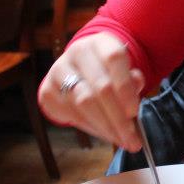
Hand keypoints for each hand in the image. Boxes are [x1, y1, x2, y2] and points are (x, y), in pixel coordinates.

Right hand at [37, 32, 145, 150]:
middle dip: (118, 117)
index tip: (135, 112)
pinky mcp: (47, 90)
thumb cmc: (107, 72)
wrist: (79, 68)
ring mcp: (58, 70)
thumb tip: (137, 83)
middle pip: (100, 86)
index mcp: (100, 42)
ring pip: (84, 102)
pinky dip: (89, 127)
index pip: (114, 59)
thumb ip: (132, 80)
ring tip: (121, 140)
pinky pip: (70, 113)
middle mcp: (77, 52)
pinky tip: (103, 134)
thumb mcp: (124, 70)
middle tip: (131, 139)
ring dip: (105, 126)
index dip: (125, 87)